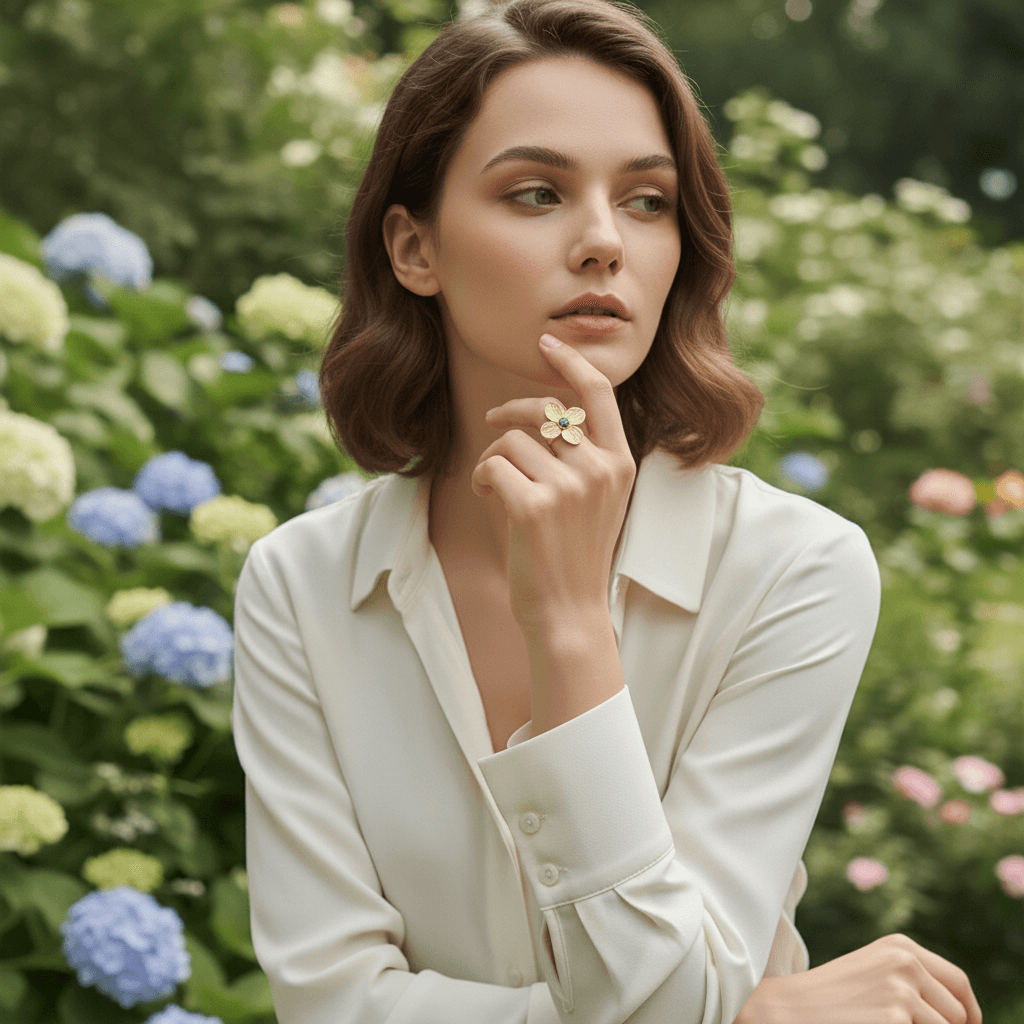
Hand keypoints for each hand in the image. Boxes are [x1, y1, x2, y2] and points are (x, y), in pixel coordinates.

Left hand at [471, 334, 635, 634]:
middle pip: (544, 409)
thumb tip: (547, 411)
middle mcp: (601, 468)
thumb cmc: (576, 555)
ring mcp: (570, 487)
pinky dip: (482, 478)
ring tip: (495, 485)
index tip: (547, 342)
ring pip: (512, 439)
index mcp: (620, 462)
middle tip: (491, 422)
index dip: (571, 360)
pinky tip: (489, 497)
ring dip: (493, 458)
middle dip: (509, 411)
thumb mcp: (599, 500)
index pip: (599, 392)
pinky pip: (493, 465)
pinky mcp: (535, 506)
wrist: (570, 612)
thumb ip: (585, 456)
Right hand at [739, 933, 981, 1023]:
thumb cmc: (834, 998)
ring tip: (881, 1023)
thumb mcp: (876, 974)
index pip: (958, 983)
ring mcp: (902, 990)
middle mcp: (906, 962)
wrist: (791, 1008)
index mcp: (902, 947)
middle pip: (958, 1014)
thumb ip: (915, 981)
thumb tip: (966, 1015)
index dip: (968, 1013)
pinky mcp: (896, 1019)